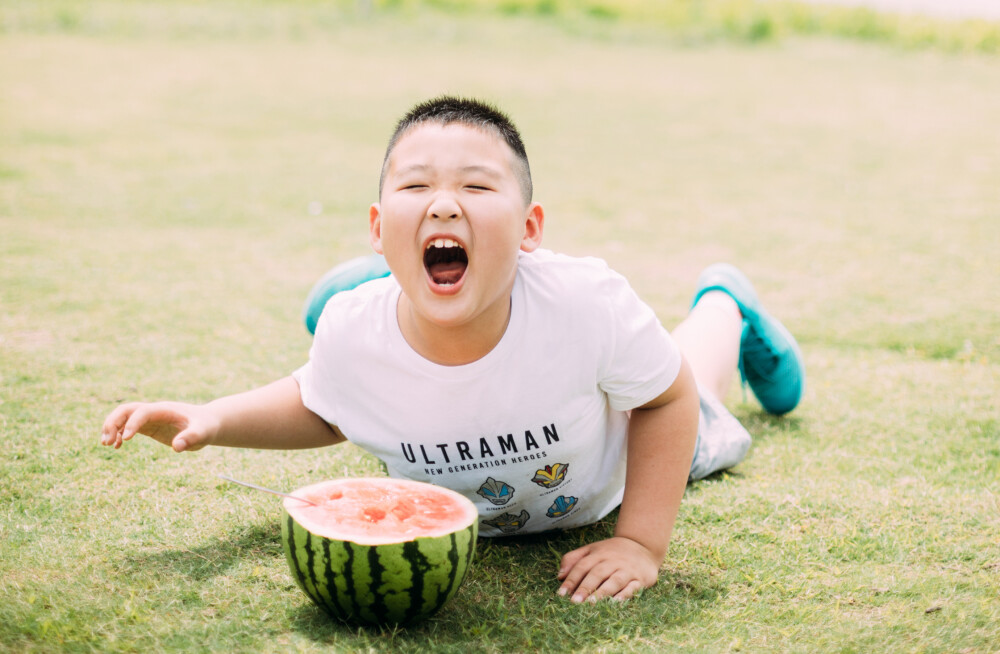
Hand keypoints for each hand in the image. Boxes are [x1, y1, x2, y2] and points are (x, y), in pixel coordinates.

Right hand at [100, 401, 218, 451]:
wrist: (208, 423)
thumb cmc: (207, 427)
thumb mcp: (203, 433)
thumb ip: (191, 438)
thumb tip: (177, 447)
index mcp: (165, 410)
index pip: (142, 412)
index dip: (132, 423)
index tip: (126, 439)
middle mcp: (154, 411)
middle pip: (126, 410)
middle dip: (113, 422)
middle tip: (106, 441)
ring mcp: (150, 418)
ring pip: (124, 417)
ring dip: (112, 428)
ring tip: (106, 444)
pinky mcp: (149, 426)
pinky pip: (128, 426)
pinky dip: (119, 435)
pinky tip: (117, 447)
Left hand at [557, 536, 659, 602]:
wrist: (642, 545)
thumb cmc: (611, 552)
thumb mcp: (592, 550)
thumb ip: (574, 559)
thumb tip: (559, 575)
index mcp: (599, 554)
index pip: (582, 566)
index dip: (571, 579)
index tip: (561, 594)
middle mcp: (613, 561)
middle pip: (597, 574)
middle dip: (585, 588)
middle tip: (574, 602)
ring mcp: (627, 570)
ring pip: (614, 581)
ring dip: (603, 592)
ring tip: (591, 604)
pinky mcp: (640, 579)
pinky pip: (633, 587)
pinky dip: (625, 594)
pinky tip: (616, 602)